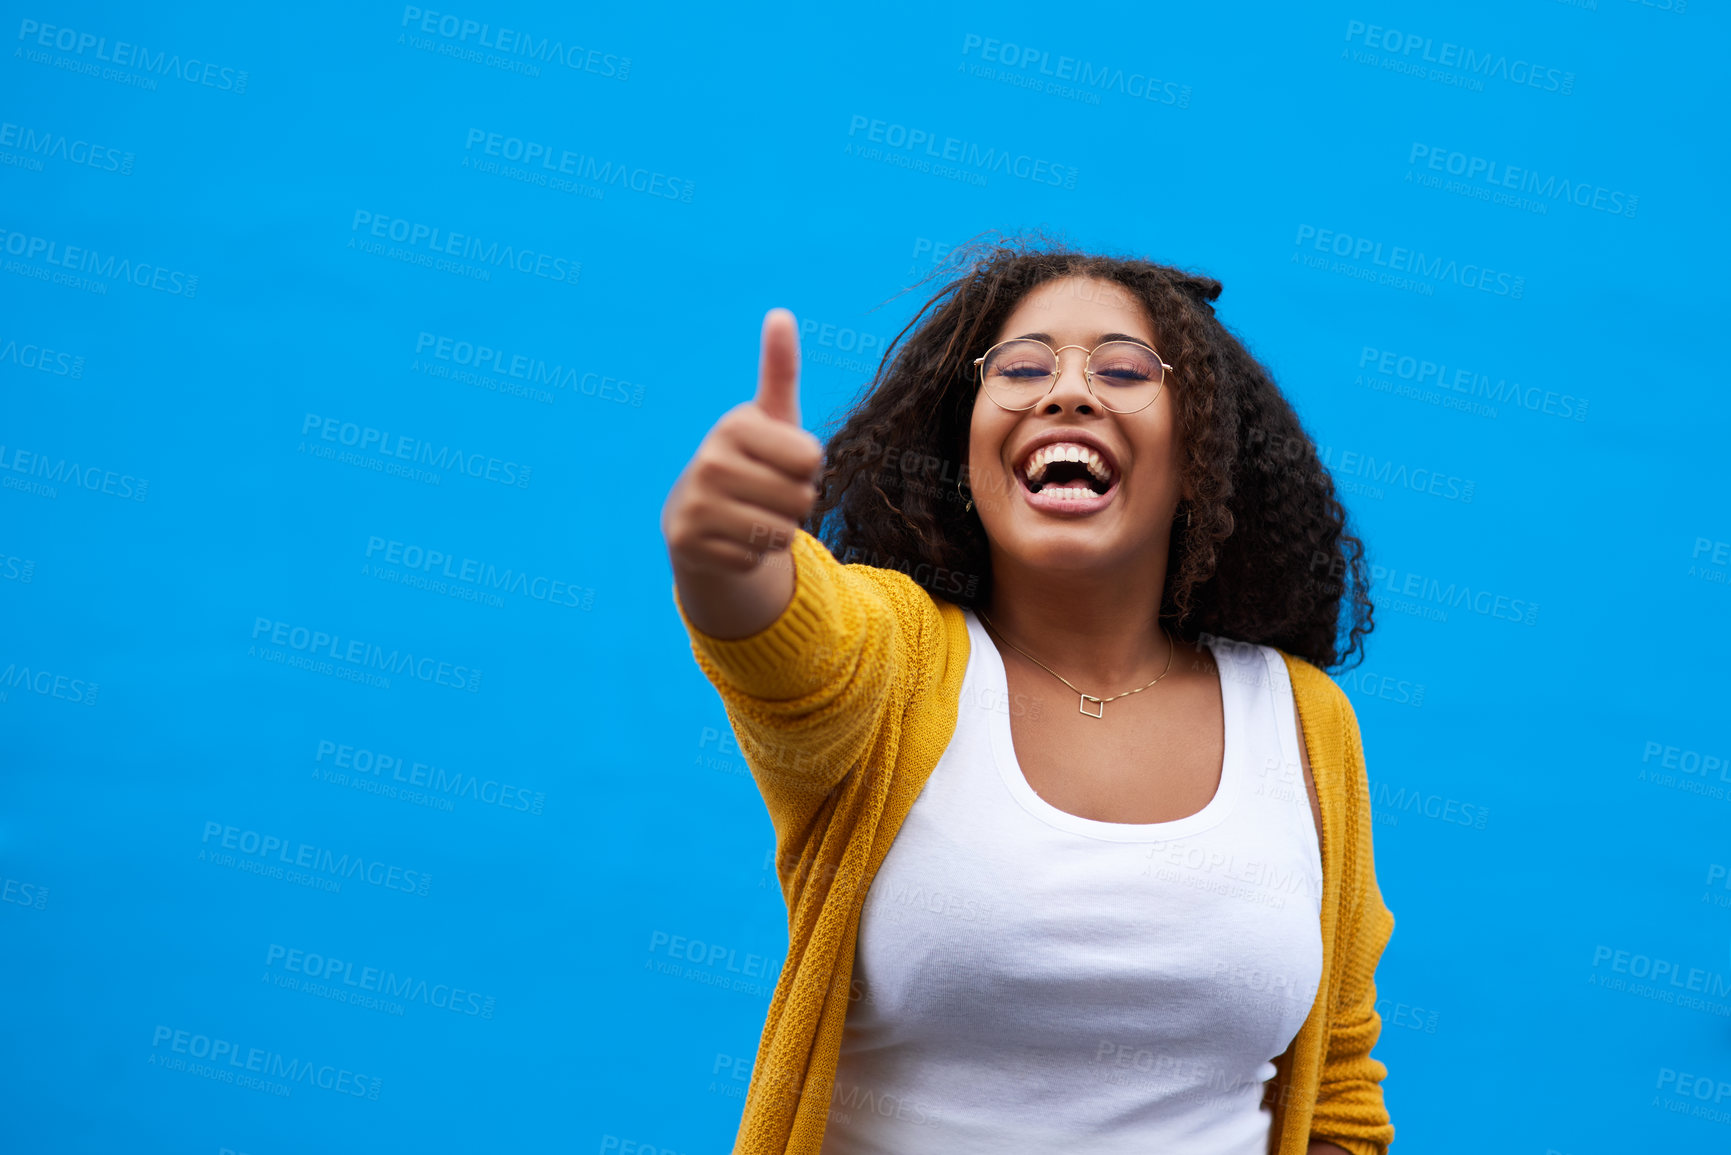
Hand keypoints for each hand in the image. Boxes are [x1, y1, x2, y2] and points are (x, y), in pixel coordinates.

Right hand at [662, 309, 822, 579]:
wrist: (698, 513)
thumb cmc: (753, 460)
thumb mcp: (770, 418)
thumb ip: (780, 370)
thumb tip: (781, 314)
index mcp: (735, 425)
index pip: (811, 459)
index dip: (807, 467)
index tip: (781, 460)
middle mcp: (710, 461)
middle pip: (800, 499)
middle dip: (795, 503)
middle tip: (766, 492)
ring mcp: (696, 504)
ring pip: (779, 534)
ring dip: (777, 531)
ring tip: (752, 514)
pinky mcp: (689, 543)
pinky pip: (754, 560)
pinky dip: (751, 555)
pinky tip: (732, 538)